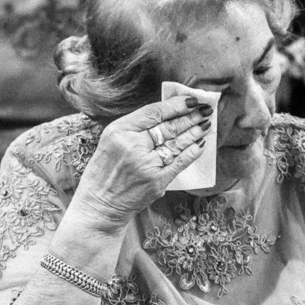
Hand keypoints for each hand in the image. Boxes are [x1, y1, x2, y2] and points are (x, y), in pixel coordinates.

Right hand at [70, 96, 211, 230]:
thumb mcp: (111, 140)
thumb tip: (166, 114)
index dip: (176, 105)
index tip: (190, 101)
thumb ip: (134, 127)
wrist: (99, 204)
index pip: (154, 112)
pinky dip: (191, 153)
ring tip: (205, 125)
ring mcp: (146, 165)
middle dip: (191, 117)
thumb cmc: (104, 171)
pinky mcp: (156, 182)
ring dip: (194, 132)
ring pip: (177, 143)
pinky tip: (200, 145)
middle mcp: (132, 145)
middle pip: (169, 127)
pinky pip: (179, 163)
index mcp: (119, 130)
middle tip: (205, 111)